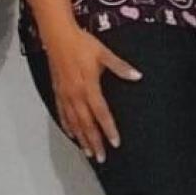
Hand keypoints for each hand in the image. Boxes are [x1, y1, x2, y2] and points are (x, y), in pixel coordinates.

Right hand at [44, 27, 140, 162]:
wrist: (58, 36)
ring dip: (81, 139)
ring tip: (88, 152)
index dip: (109, 129)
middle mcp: (76, 95)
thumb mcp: (104, 53)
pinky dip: (67, 126)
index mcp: (89, 87)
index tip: (115, 143)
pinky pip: (62, 113)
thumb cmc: (82, 44)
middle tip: (101, 157)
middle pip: (86, 124)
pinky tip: (71, 134)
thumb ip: (120, 67)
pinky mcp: (58, 92)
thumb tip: (137, 76)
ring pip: (74, 122)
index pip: (101, 113)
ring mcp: (65, 95)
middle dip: (94, 142)